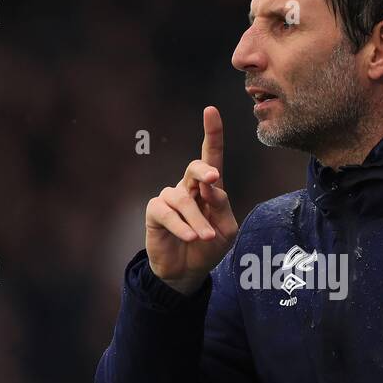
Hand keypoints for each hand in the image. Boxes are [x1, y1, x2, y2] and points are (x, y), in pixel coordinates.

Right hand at [145, 106, 238, 295]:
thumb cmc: (208, 247)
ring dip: (197, 220)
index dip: (212, 133)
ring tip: (205, 238)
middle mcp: (188, 188)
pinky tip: (191, 237)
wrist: (187, 272)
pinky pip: (167, 212)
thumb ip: (221, 205)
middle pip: (195, 168)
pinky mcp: (155, 213)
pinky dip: (181, 226)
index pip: (211, 156)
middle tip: (212, 180)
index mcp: (209, 188)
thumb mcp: (226, 230)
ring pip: (183, 199)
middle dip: (203, 170)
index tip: (211, 111)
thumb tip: (211, 185)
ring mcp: (170, 199)